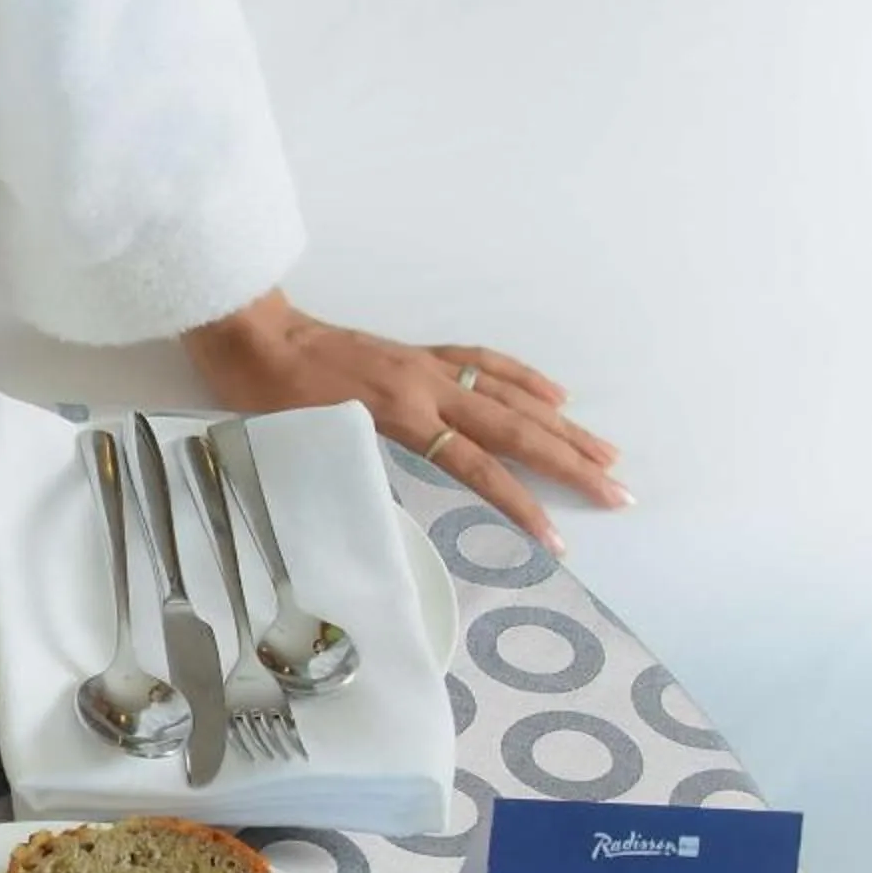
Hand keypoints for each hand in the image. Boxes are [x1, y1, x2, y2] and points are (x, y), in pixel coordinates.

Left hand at [183, 290, 625, 552]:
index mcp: (399, 415)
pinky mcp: (420, 352)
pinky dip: (525, 379)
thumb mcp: (308, 443)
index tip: (555, 538)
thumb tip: (387, 503)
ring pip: (512, 396)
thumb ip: (356, 468)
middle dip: (570, 464)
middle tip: (618, 492)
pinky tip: (555, 395)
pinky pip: (486, 362)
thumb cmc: (267, 396)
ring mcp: (427, 366)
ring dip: (563, 426)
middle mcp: (426, 388)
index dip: (519, 504)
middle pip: (515, 429)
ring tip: (606, 453)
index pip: (476, 467)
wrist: (253, 334)